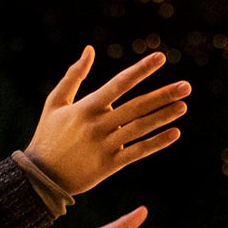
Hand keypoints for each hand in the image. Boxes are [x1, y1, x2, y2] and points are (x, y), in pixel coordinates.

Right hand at [27, 47, 190, 193]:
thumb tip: (89, 49)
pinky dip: (156, 143)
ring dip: (163, 116)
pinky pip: (137, 152)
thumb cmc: (48, 135)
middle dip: (163, 95)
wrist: (41, 177)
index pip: (119, 83)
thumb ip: (73, 75)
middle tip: (186, 86)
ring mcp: (105, 146)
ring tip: (183, 105)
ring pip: (140, 128)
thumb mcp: (55, 102)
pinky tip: (174, 133)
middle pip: (136, 106)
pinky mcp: (109, 165)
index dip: (141, 70)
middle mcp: (98, 125)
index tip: (161, 57)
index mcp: (86, 107)